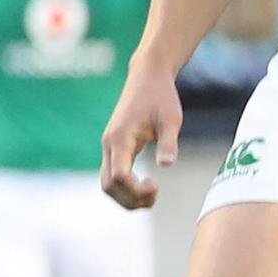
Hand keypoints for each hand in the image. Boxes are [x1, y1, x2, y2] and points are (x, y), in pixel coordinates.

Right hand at [99, 69, 179, 210]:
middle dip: (129, 199)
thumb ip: (168, 142)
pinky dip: (125, 187)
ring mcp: (109, 146)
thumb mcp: (171, 119)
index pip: (118, 176)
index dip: (135, 190)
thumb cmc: (161, 97)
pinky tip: (145, 185)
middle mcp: (109, 144)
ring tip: (152, 195)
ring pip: (107, 183)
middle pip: (108, 185)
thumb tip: (167, 166)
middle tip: (155, 197)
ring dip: (126, 196)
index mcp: (120, 138)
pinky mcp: (114, 147)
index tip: (157, 186)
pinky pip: (112, 175)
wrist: (147, 77)